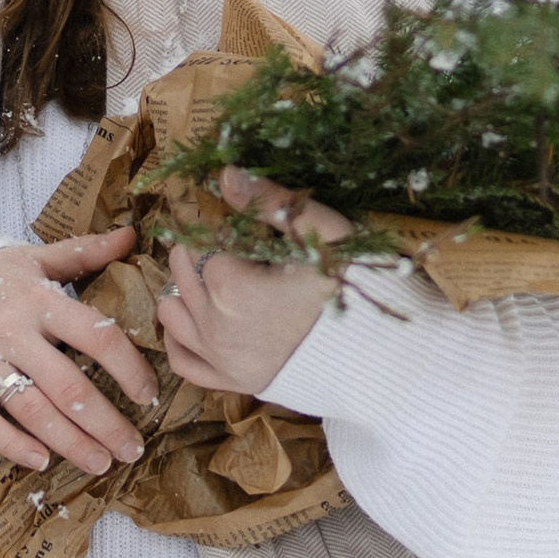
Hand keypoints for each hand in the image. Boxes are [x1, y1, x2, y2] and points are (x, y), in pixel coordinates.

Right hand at [0, 228, 159, 474]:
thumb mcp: (30, 260)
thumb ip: (82, 252)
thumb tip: (130, 236)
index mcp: (36, 297)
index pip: (96, 333)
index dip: (128, 368)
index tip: (148, 395)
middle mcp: (8, 329)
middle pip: (68, 385)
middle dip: (105, 423)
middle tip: (132, 449)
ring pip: (30, 410)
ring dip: (70, 443)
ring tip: (100, 464)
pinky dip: (12, 445)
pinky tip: (42, 462)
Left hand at [155, 169, 350, 396]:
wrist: (386, 361)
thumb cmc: (358, 292)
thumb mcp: (326, 236)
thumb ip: (274, 202)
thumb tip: (226, 174)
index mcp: (234, 288)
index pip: (203, 241)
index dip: (224, 227)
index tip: (249, 227)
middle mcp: (216, 327)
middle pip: (183, 273)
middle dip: (203, 253)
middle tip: (240, 248)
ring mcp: (223, 360)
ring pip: (172, 314)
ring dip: (185, 290)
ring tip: (218, 278)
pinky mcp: (234, 383)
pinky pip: (183, 362)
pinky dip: (179, 339)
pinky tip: (193, 318)